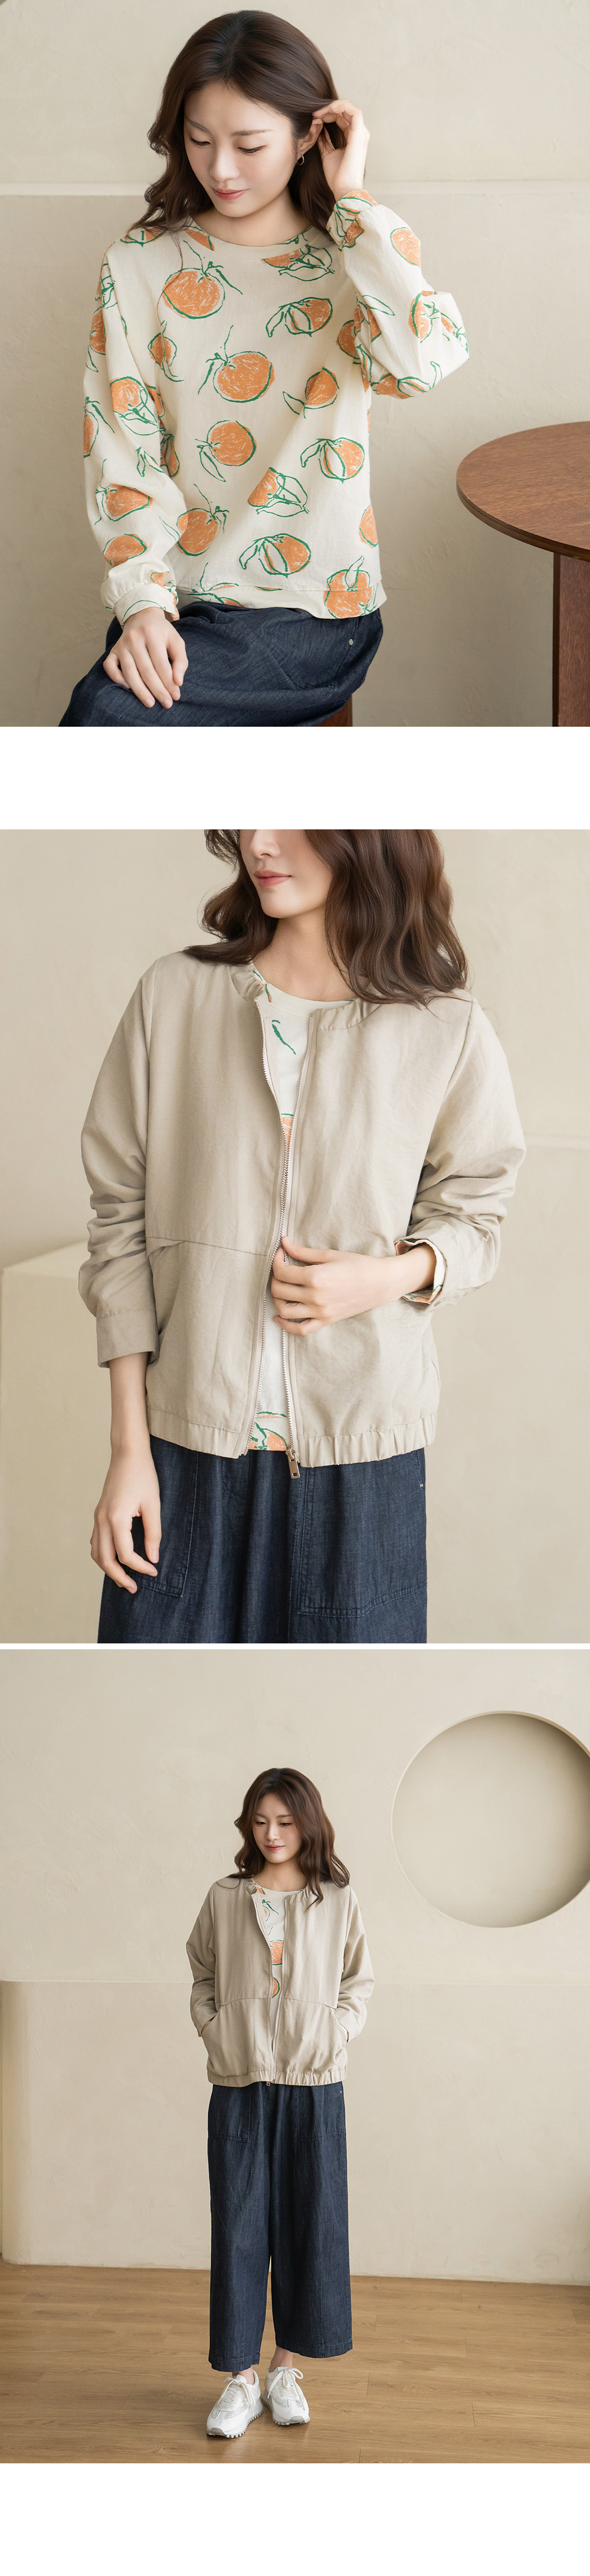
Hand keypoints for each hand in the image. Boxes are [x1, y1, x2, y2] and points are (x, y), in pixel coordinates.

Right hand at [90, 1441, 160, 1592]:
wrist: (127, 1454)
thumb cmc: (143, 1475)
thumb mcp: (153, 1505)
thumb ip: (153, 1534)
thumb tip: (153, 1558)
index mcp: (116, 1518)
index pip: (125, 1555)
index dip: (140, 1567)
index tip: (154, 1571)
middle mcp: (102, 1520)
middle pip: (104, 1559)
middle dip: (118, 1576)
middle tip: (133, 1589)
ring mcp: (97, 1517)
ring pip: (96, 1552)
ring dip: (108, 1568)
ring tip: (123, 1579)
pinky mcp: (99, 1513)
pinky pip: (96, 1541)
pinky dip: (103, 1554)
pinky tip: (116, 1559)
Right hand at [103, 607, 187, 709]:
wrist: (142, 617)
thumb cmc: (161, 633)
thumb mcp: (176, 641)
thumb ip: (181, 661)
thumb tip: (178, 682)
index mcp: (152, 634)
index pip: (161, 664)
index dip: (169, 683)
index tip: (176, 696)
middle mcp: (134, 638)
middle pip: (146, 671)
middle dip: (157, 690)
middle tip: (166, 704)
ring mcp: (121, 645)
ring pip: (129, 673)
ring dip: (140, 691)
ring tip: (150, 703)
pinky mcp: (112, 650)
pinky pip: (110, 668)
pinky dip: (118, 679)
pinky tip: (129, 688)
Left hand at [270, 1235, 434, 1335]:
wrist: (380, 1283)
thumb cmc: (358, 1265)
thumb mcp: (330, 1254)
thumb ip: (303, 1252)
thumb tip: (284, 1242)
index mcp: (315, 1276)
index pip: (281, 1272)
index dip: (276, 1261)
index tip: (281, 1254)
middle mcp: (315, 1296)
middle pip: (279, 1290)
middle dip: (275, 1278)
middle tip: (281, 1269)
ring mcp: (320, 1311)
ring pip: (284, 1310)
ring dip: (277, 1299)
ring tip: (281, 1289)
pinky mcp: (326, 1321)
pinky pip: (300, 1329)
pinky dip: (286, 1325)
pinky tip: (279, 1318)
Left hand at [306, 99, 369, 200]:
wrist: (344, 189)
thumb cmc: (337, 176)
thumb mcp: (327, 154)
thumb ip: (325, 140)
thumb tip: (318, 127)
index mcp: (353, 137)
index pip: (342, 117)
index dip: (328, 113)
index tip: (314, 117)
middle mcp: (359, 133)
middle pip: (345, 110)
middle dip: (328, 108)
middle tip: (314, 113)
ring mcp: (361, 133)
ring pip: (349, 107)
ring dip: (333, 106)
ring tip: (319, 112)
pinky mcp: (360, 135)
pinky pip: (354, 111)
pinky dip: (341, 107)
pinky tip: (327, 112)